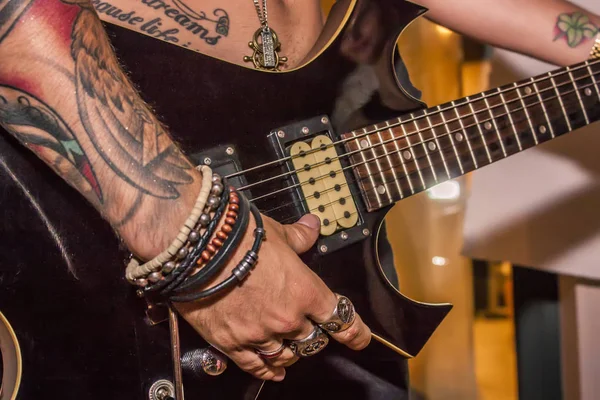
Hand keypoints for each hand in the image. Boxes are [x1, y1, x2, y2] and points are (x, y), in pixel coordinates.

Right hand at [174, 214, 371, 380]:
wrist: (200, 248)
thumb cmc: (240, 237)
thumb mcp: (278, 233)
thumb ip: (300, 237)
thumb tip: (312, 226)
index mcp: (306, 291)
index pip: (340, 319)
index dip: (355, 332)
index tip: (360, 338)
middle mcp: (287, 318)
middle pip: (312, 340)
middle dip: (313, 335)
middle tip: (307, 328)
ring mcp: (260, 334)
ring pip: (286, 356)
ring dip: (291, 352)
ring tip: (289, 347)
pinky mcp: (232, 343)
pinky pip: (256, 365)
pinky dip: (267, 371)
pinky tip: (274, 372)